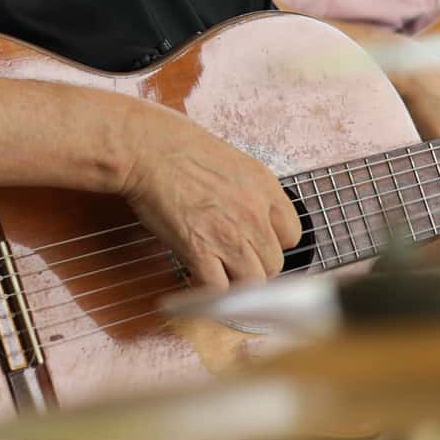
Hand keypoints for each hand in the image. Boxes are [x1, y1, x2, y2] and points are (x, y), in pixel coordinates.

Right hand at [117, 118, 301, 290]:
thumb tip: (251, 217)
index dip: (273, 244)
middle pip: (274, 263)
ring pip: (252, 283)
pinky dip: (209, 292)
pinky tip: (198, 280)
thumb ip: (249, 192)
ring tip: (218, 274)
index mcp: (265, 187)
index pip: (292, 235)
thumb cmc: (180, 147)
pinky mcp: (199, 251)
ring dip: (235, 283)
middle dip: (254, 266)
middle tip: (234, 262)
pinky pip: (218, 289)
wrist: (147, 150)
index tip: (257, 244)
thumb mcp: (233, 162)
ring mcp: (229, 235)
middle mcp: (254, 214)